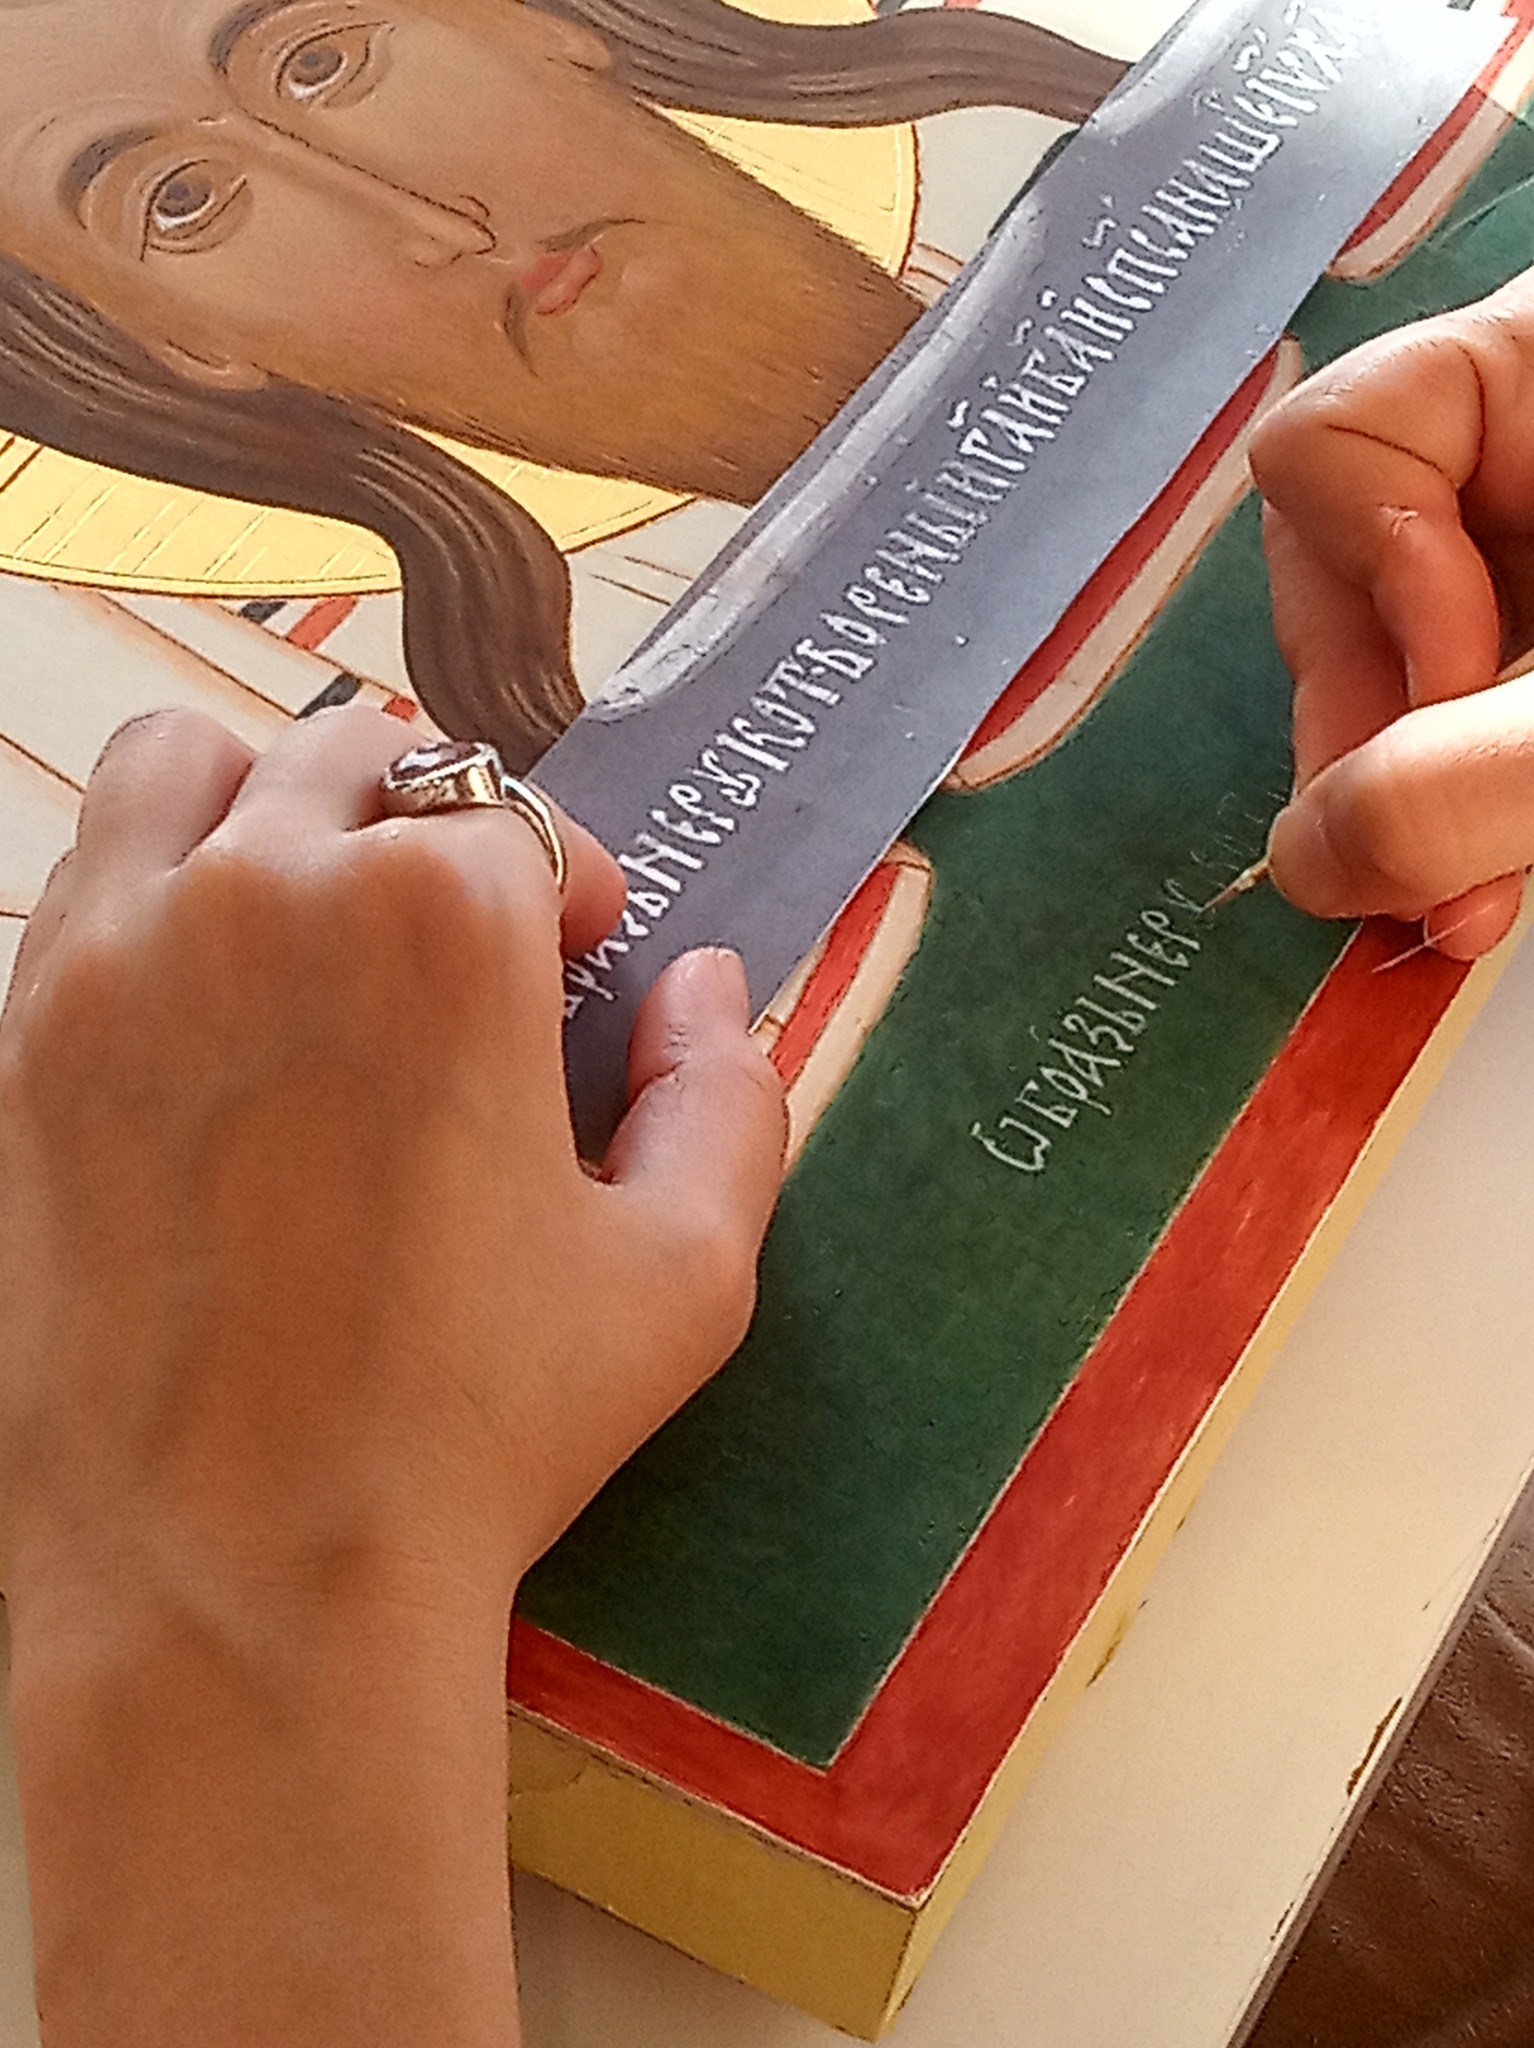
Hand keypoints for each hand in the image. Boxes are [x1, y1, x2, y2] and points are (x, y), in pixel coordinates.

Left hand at [0, 704, 784, 2047]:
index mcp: (446, 920)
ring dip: (274, 807)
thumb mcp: (683, 1275)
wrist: (229, 1570)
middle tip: (459, 952)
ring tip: (313, 920)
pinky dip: (156, 882)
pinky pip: (87, 868)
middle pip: (365, 763)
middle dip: (435, 831)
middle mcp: (269, 885)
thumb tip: (701, 987)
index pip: (515, 820)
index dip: (562, 892)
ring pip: (197, 765)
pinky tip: (205, 1001)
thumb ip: (727, 1096)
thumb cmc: (480, 1427)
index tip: (570, 966)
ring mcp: (119, 946)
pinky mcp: (22, 1028)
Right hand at [1249, 272, 1533, 957]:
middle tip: (1429, 870)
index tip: (1472, 692)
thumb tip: (1299, 865)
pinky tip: (1484, 883)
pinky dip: (1445, 816)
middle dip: (1372, 734)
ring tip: (1465, 900)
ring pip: (1371, 665)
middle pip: (1328, 573)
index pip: (1330, 447)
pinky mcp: (1525, 644)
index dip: (1370, 585)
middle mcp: (1501, 450)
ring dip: (1400, 799)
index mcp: (1531, 374)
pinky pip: (1425, 721)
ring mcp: (1513, 547)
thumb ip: (1458, 782)